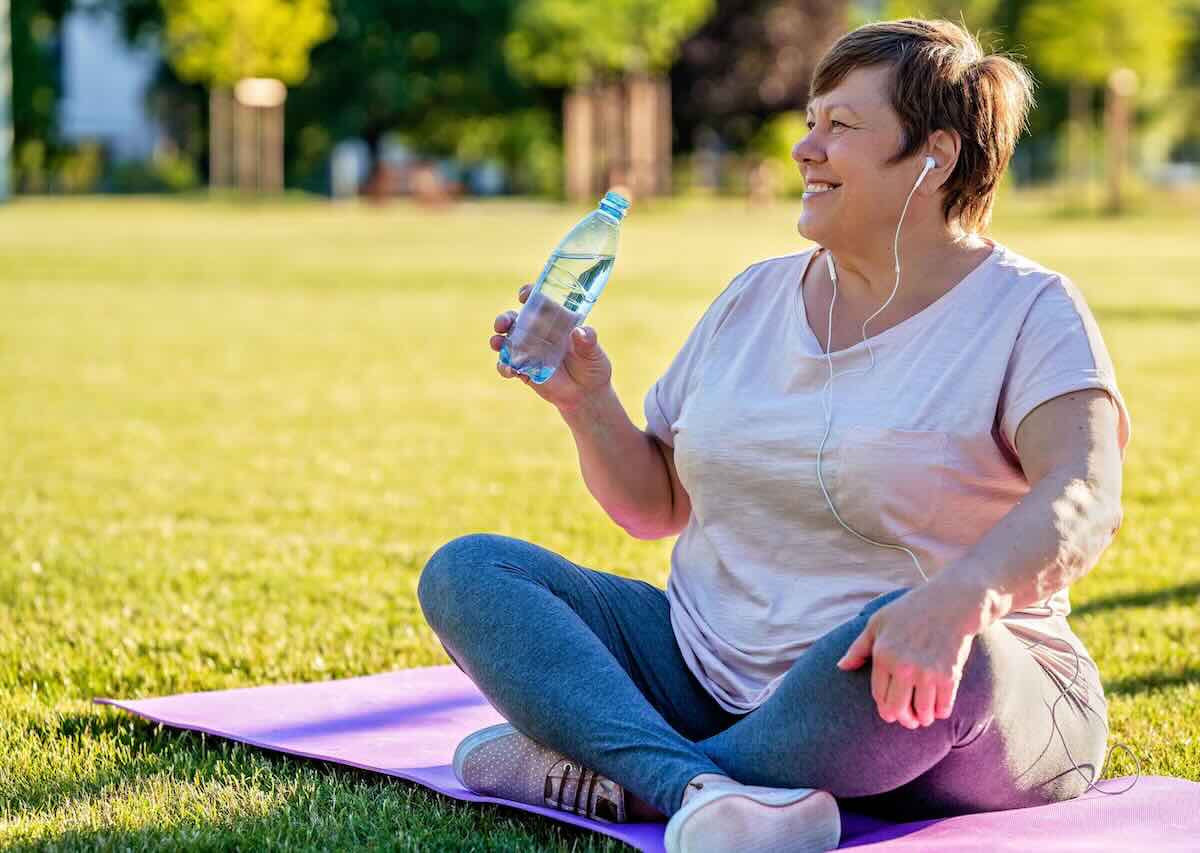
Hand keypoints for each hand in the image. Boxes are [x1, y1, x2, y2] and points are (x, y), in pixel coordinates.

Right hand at [491, 283, 613, 411]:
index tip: (524, 295)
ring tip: (497, 343)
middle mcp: (538, 333)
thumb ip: (588, 341)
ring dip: (498, 340)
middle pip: (515, 319)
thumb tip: (580, 331)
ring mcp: (528, 351)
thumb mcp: (594, 353)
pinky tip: (509, 370)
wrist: (585, 394)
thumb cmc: (592, 367)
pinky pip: (508, 365)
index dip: (529, 294)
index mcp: (555, 320)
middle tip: (502, 324)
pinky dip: (504, 366)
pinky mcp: (524, 370)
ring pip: (506, 341)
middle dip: (504, 319)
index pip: (539, 301)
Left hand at [836, 583, 977, 728]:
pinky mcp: (949, 675)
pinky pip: (943, 708)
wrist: (951, 602)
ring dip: (922, 719)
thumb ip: (858, 648)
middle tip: (908, 720)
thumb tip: (841, 667)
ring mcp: (927, 672)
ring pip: (922, 713)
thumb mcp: (877, 623)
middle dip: (903, 719)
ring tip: (923, 716)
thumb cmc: (910, 611)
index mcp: (883, 655)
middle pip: (897, 710)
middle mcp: (903, 667)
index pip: (879, 697)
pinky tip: (938, 709)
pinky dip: (940, 713)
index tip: (891, 711)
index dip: (885, 708)